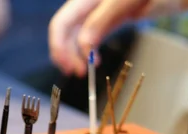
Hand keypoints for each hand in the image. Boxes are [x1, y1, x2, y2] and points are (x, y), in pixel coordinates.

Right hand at [48, 0, 187, 77]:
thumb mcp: (127, 1)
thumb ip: (102, 20)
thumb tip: (83, 46)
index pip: (61, 23)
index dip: (60, 47)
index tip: (71, 66)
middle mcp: (89, 3)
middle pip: (65, 30)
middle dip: (66, 53)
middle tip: (78, 73)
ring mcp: (98, 11)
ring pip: (76, 35)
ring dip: (75, 54)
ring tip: (82, 71)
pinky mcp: (110, 18)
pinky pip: (90, 34)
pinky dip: (87, 49)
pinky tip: (92, 60)